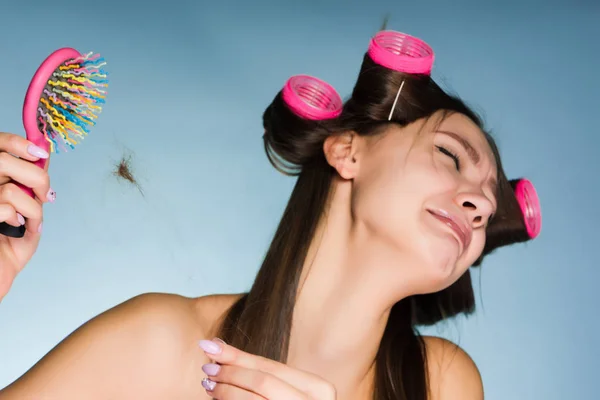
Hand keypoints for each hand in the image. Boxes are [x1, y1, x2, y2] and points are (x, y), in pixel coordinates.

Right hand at [0, 132, 53, 301]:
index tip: (40, 152)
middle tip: (47, 195)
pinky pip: (5, 207)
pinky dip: (22, 219)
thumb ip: (30, 184)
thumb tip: (43, 155)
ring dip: (32, 207)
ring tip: (30, 222)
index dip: (16, 142)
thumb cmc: (8, 248)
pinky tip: (17, 229)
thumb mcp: (25, 212)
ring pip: (9, 189)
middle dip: (36, 177)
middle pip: (3, 161)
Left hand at [199, 339, 336, 399]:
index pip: (271, 367)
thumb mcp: (288, 390)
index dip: (239, 356)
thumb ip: (262, 373)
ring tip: (209, 386)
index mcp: (319, 388)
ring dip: (226, 392)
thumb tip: (217, 346)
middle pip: (263, 382)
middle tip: (207, 369)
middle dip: (231, 373)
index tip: (211, 346)